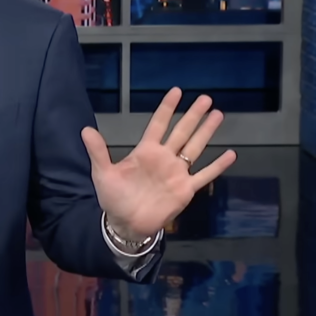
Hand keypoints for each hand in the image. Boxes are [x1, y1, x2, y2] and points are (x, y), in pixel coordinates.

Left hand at [82, 88, 235, 238]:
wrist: (126, 224)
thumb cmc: (114, 198)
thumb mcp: (103, 173)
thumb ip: (98, 151)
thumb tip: (85, 129)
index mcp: (145, 151)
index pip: (158, 124)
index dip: (167, 108)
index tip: (177, 91)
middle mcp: (164, 158)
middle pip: (182, 132)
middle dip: (193, 115)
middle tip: (206, 98)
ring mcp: (176, 173)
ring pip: (195, 148)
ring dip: (206, 132)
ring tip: (218, 115)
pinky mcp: (185, 190)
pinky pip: (204, 175)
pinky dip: (217, 166)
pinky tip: (230, 154)